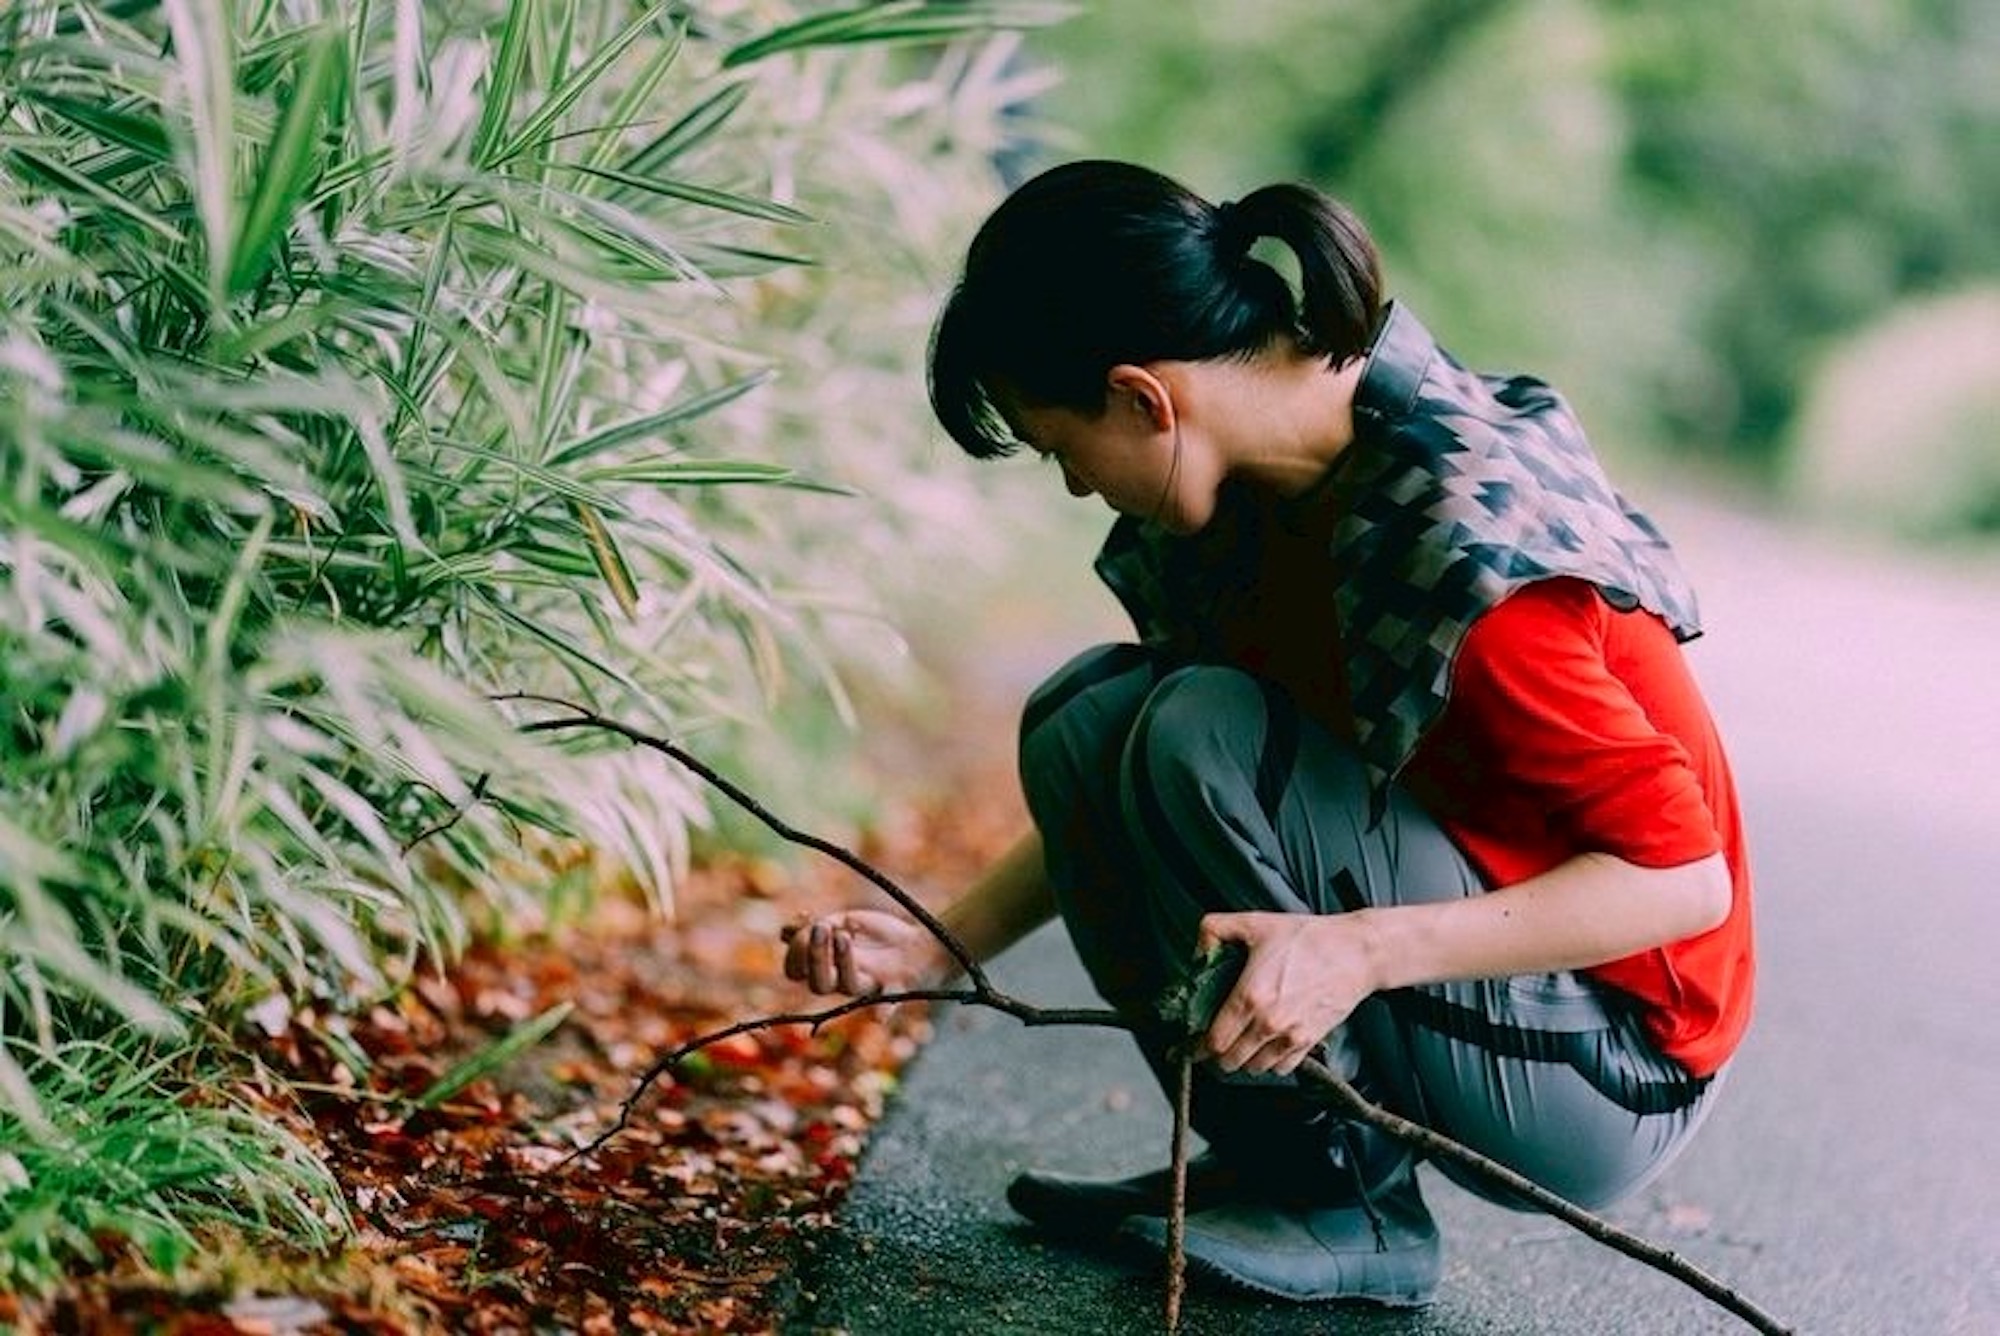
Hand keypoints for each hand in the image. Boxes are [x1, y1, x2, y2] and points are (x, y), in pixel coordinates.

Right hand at [780, 908, 952, 997]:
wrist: (915, 940)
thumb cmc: (876, 935)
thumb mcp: (842, 923)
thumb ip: (816, 929)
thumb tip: (784, 933)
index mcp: (824, 970)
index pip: (796, 973)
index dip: (795, 953)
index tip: (806, 923)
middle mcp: (842, 983)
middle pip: (817, 984)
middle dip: (815, 954)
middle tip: (824, 926)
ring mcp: (867, 987)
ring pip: (846, 987)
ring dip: (842, 960)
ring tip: (845, 933)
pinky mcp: (894, 987)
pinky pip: (888, 1005)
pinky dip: (883, 1013)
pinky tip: (879, 1017)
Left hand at [1197, 911, 1379, 1076]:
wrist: (1355, 952)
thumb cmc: (1309, 938)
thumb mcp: (1255, 922)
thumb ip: (1216, 929)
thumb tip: (1198, 950)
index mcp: (1250, 995)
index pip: (1214, 1040)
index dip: (1199, 1044)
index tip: (1196, 1040)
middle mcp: (1268, 1022)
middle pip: (1230, 1060)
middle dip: (1219, 1054)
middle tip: (1216, 1042)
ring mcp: (1290, 1036)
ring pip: (1254, 1068)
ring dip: (1244, 1060)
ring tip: (1240, 1044)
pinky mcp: (1309, 1041)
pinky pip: (1281, 1068)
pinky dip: (1270, 1062)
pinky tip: (1266, 1045)